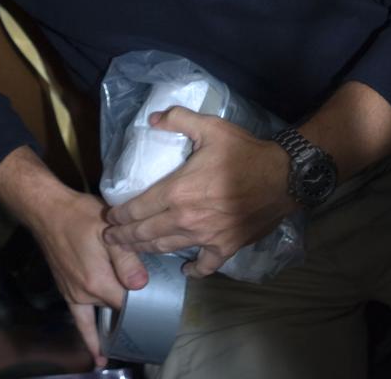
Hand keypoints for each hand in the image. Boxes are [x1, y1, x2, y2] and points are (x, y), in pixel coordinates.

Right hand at [29, 189, 148, 365]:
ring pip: (104, 310)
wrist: (48, 211)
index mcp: (98, 282)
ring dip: (117, 314)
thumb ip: (126, 258)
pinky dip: (91, 339)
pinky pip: (81, 322)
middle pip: (118, 306)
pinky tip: (99, 357)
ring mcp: (75, 296)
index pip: (130, 303)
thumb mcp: (108, 230)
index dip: (146, 301)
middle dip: (134, 304)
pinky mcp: (67, 292)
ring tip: (136, 325)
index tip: (161, 298)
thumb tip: (142, 285)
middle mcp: (86, 295)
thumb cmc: (80, 216)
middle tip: (153, 300)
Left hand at [103, 106, 295, 276]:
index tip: (108, 217)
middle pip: (146, 233)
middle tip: (110, 239)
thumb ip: (178, 119)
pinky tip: (185, 269)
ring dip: (146, 251)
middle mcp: (186, 218)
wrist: (281, 177)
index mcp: (177, 190)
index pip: (138, 208)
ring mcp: (205, 237)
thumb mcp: (210, 127)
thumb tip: (152, 119)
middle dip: (124, 237)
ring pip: (167, 248)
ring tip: (132, 252)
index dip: (120, 215)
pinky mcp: (225, 247)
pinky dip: (193, 270)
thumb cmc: (243, 152)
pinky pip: (204, 265)